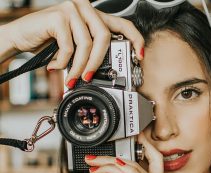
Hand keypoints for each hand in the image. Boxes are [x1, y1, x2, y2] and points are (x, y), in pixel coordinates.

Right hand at [0, 0, 143, 85]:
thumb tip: (112, 68)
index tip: (139, 55)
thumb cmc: (51, 43)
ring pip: (87, 45)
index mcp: (94, 16)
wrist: (22, 37)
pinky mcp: (58, 16)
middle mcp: (85, 8)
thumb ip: (93, 51)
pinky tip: (56, 65)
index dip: (135, 39)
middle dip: (97, 62)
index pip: (122, 24)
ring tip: (72, 76)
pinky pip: (69, 47)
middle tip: (90, 77)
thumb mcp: (77, 47)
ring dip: (79, 66)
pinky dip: (63, 62)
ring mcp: (72, 9)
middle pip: (104, 37)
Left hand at [85, 133, 177, 172]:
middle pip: (137, 165)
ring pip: (136, 171)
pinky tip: (113, 166)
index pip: (143, 166)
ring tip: (95, 165)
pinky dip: (127, 172)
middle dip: (112, 158)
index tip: (99, 159)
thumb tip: (113, 172)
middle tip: (92, 158)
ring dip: (112, 164)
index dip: (123, 157)